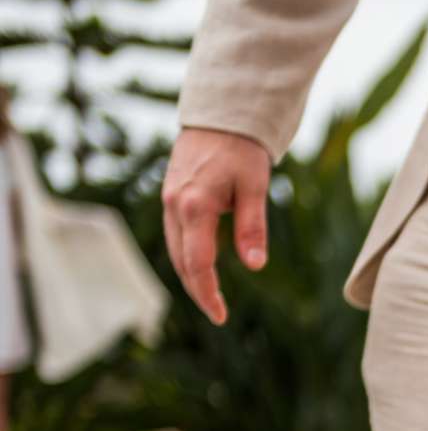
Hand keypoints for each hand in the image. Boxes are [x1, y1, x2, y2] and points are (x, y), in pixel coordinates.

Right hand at [161, 127, 271, 325]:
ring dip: (190, 276)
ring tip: (211, 297)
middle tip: (218, 314)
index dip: (208, 293)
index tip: (221, 316)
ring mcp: (169, 201)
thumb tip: (255, 265)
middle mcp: (175, 205)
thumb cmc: (242, 148)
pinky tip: (202, 268)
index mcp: (195, 205)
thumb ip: (252, 227)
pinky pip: (176, 236)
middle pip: (181, 262)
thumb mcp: (255, 187)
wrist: (219, 114)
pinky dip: (186, 257)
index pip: (197, 263)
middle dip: (198, 290)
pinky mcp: (171, 196)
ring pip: (175, 250)